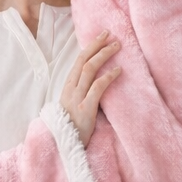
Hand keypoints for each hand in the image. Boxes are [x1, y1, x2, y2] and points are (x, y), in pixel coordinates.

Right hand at [59, 31, 121, 146]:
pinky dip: (108, 76)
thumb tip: (96, 82)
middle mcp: (70, 90)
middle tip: (110, 35)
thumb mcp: (73, 107)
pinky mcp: (85, 108)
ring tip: (117, 47)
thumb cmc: (71, 129)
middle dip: (96, 45)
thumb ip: (81, 94)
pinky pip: (97, 87)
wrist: (63, 147)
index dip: (89, 47)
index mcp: (67, 88)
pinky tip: (118, 70)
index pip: (77, 62)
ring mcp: (76, 98)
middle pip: (83, 60)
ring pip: (89, 69)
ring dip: (104, 55)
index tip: (100, 37)